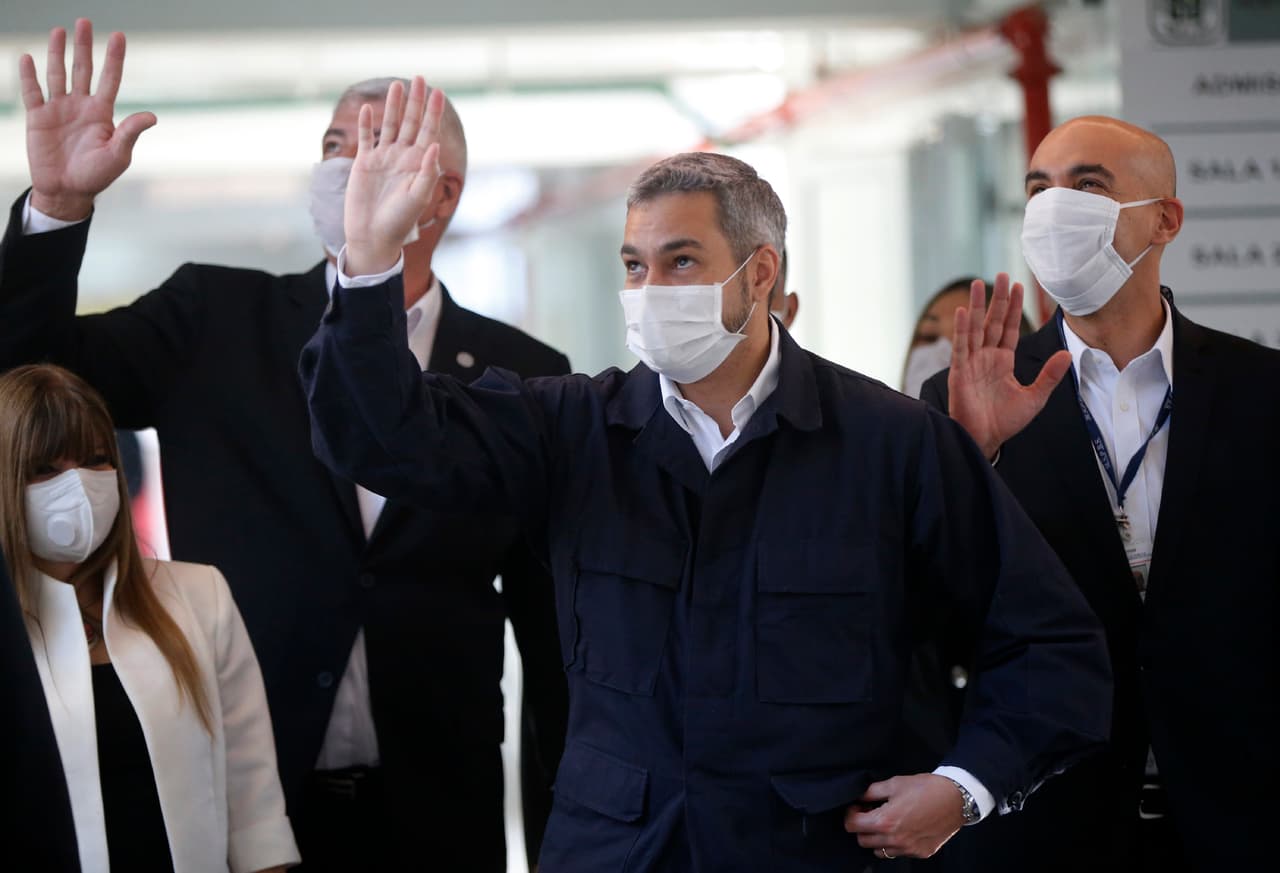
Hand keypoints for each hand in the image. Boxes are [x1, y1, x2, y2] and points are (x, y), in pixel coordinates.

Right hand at [20, 19, 155, 219]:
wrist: (67, 191)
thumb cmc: (96, 175)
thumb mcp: (118, 155)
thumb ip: (130, 132)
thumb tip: (152, 116)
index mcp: (102, 113)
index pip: (110, 79)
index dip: (114, 58)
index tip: (119, 36)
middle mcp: (81, 106)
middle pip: (83, 69)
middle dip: (84, 46)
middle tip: (84, 21)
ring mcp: (58, 109)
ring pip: (58, 74)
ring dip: (57, 53)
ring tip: (59, 31)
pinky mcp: (38, 118)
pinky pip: (33, 92)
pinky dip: (29, 76)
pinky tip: (28, 57)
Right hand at [342, 77, 443, 275]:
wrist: (373, 234)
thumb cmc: (399, 220)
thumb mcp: (418, 197)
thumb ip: (427, 172)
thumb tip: (435, 145)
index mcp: (419, 164)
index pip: (429, 132)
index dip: (433, 112)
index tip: (438, 92)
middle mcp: (403, 157)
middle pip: (411, 122)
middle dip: (416, 101)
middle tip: (420, 78)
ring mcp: (384, 158)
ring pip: (391, 125)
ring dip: (395, 106)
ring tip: (399, 86)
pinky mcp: (364, 163)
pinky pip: (366, 138)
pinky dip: (367, 124)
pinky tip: (368, 108)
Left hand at [844, 774, 965, 859]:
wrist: (956, 799)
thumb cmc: (925, 788)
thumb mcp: (894, 783)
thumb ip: (872, 792)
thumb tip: (858, 796)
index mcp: (885, 821)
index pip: (852, 825)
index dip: (851, 814)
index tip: (857, 807)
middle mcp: (894, 840)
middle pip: (862, 840)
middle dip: (862, 826)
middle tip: (870, 813)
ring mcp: (908, 849)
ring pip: (879, 850)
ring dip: (877, 838)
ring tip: (886, 822)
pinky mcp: (920, 853)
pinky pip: (898, 853)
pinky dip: (894, 844)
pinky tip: (902, 829)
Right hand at [947, 274, 1070, 458]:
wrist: (986, 439)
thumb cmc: (1005, 421)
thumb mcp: (1035, 397)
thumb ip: (1048, 375)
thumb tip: (1068, 354)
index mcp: (1002, 361)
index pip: (1008, 328)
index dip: (1012, 307)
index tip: (1017, 285)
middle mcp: (985, 357)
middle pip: (991, 322)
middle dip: (996, 299)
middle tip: (999, 275)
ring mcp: (971, 363)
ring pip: (974, 329)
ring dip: (975, 306)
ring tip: (977, 284)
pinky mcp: (960, 373)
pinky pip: (961, 348)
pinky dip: (961, 330)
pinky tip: (962, 312)